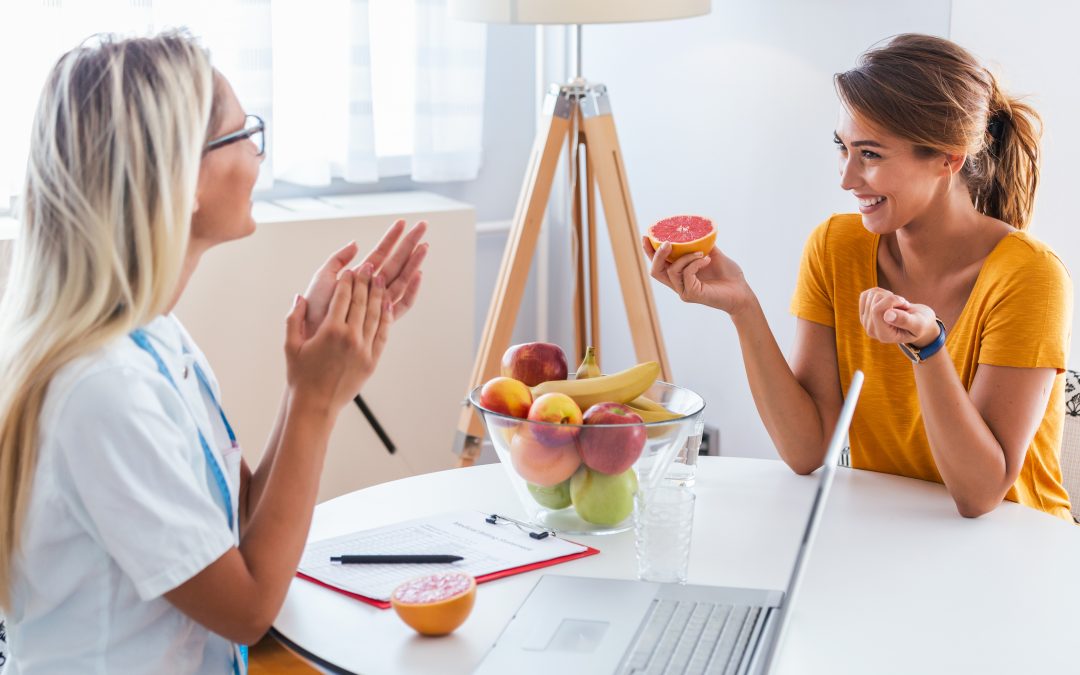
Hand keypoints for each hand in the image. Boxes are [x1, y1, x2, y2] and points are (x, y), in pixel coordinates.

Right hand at [284, 266, 393, 410]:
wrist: (316, 405)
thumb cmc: (300, 375)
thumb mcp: (291, 346)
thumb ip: (294, 318)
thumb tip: (300, 297)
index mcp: (330, 331)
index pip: (342, 298)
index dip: (347, 281)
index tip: (350, 270)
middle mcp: (350, 337)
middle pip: (362, 302)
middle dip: (366, 282)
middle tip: (370, 267)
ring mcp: (364, 349)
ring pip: (376, 315)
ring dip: (379, 295)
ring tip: (381, 279)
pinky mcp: (372, 361)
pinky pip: (383, 333)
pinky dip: (386, 317)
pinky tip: (387, 304)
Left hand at [302, 220, 427, 335]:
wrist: (312, 330)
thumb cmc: (315, 307)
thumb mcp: (323, 276)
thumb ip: (338, 259)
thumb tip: (356, 243)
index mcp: (359, 276)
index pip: (380, 253)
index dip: (391, 238)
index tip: (401, 222)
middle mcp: (371, 288)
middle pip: (396, 262)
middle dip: (409, 244)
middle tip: (422, 226)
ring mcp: (378, 302)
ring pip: (402, 278)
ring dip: (414, 262)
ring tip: (424, 245)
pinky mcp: (382, 318)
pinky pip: (402, 304)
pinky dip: (411, 290)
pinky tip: (418, 274)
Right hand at [641, 236, 753, 315]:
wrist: (742, 293)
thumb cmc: (729, 276)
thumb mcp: (712, 255)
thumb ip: (701, 245)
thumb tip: (695, 229)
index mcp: (680, 275)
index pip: (659, 265)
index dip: (649, 252)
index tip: (646, 236)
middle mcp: (678, 284)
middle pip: (656, 271)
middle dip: (657, 254)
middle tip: (667, 242)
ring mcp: (684, 291)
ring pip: (671, 271)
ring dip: (685, 257)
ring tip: (700, 252)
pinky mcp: (692, 295)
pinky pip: (686, 275)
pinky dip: (695, 264)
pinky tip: (706, 259)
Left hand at [858, 287, 938, 346]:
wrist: (917, 322)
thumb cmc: (921, 323)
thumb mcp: (918, 323)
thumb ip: (905, 320)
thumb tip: (887, 315)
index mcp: (884, 335)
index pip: (876, 310)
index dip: (892, 300)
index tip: (905, 304)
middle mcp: (871, 330)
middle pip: (874, 300)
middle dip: (892, 298)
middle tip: (903, 307)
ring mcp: (865, 321)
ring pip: (871, 295)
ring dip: (887, 296)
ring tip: (897, 306)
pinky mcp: (864, 312)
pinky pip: (867, 294)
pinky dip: (880, 293)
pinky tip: (889, 301)